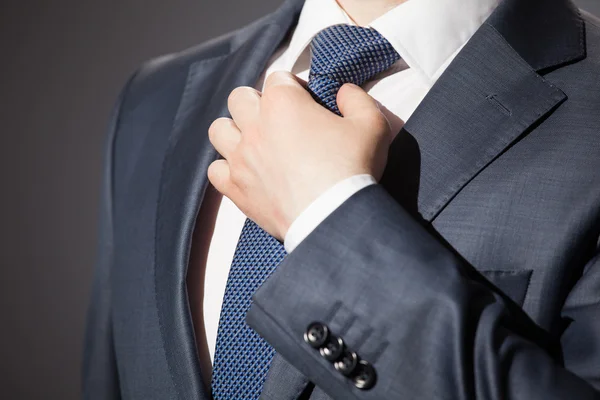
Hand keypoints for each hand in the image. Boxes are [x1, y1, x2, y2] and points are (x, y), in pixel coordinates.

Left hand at [207, 71, 393, 240]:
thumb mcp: (372, 125)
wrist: (333, 216)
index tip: (307, 105)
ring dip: (234, 132)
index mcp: (283, 102)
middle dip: (257, 103)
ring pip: (219, 130)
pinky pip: (215, 170)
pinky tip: (247, 173)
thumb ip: (357, 98)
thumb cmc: (352, 168)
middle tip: (278, 121)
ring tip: (255, 143)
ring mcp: (240, 157)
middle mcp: (254, 125)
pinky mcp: (235, 187)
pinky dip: (227, 169)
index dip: (294, 88)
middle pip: (239, 97)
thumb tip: (344, 92)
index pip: (278, 78)